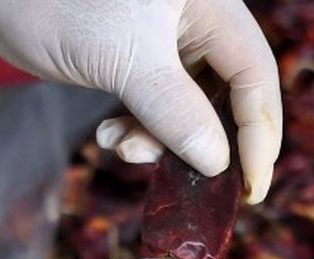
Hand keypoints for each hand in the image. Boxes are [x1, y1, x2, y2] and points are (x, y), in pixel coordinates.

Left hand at [0, 0, 282, 202]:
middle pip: (231, 94)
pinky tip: (111, 136)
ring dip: (164, 140)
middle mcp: (197, 19)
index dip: (258, 134)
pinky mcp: (139, 60)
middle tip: (200, 185)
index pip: (256, 74)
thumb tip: (217, 163)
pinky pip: (161, 107)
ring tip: (124, 149)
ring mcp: (169, 41)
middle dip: (208, 142)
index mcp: (210, 4)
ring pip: (194, 107)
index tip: (250, 186)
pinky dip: (142, 130)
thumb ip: (175, 111)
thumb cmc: (54, 5)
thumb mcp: (123, 60)